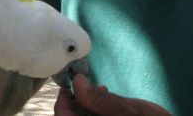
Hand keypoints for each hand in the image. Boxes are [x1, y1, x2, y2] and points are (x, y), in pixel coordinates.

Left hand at [53, 74, 171, 115]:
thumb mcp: (129, 111)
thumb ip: (100, 100)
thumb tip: (77, 82)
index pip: (62, 115)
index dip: (63, 98)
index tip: (72, 80)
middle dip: (77, 100)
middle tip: (88, 83)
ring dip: (87, 105)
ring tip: (102, 91)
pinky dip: (96, 111)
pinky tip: (108, 102)